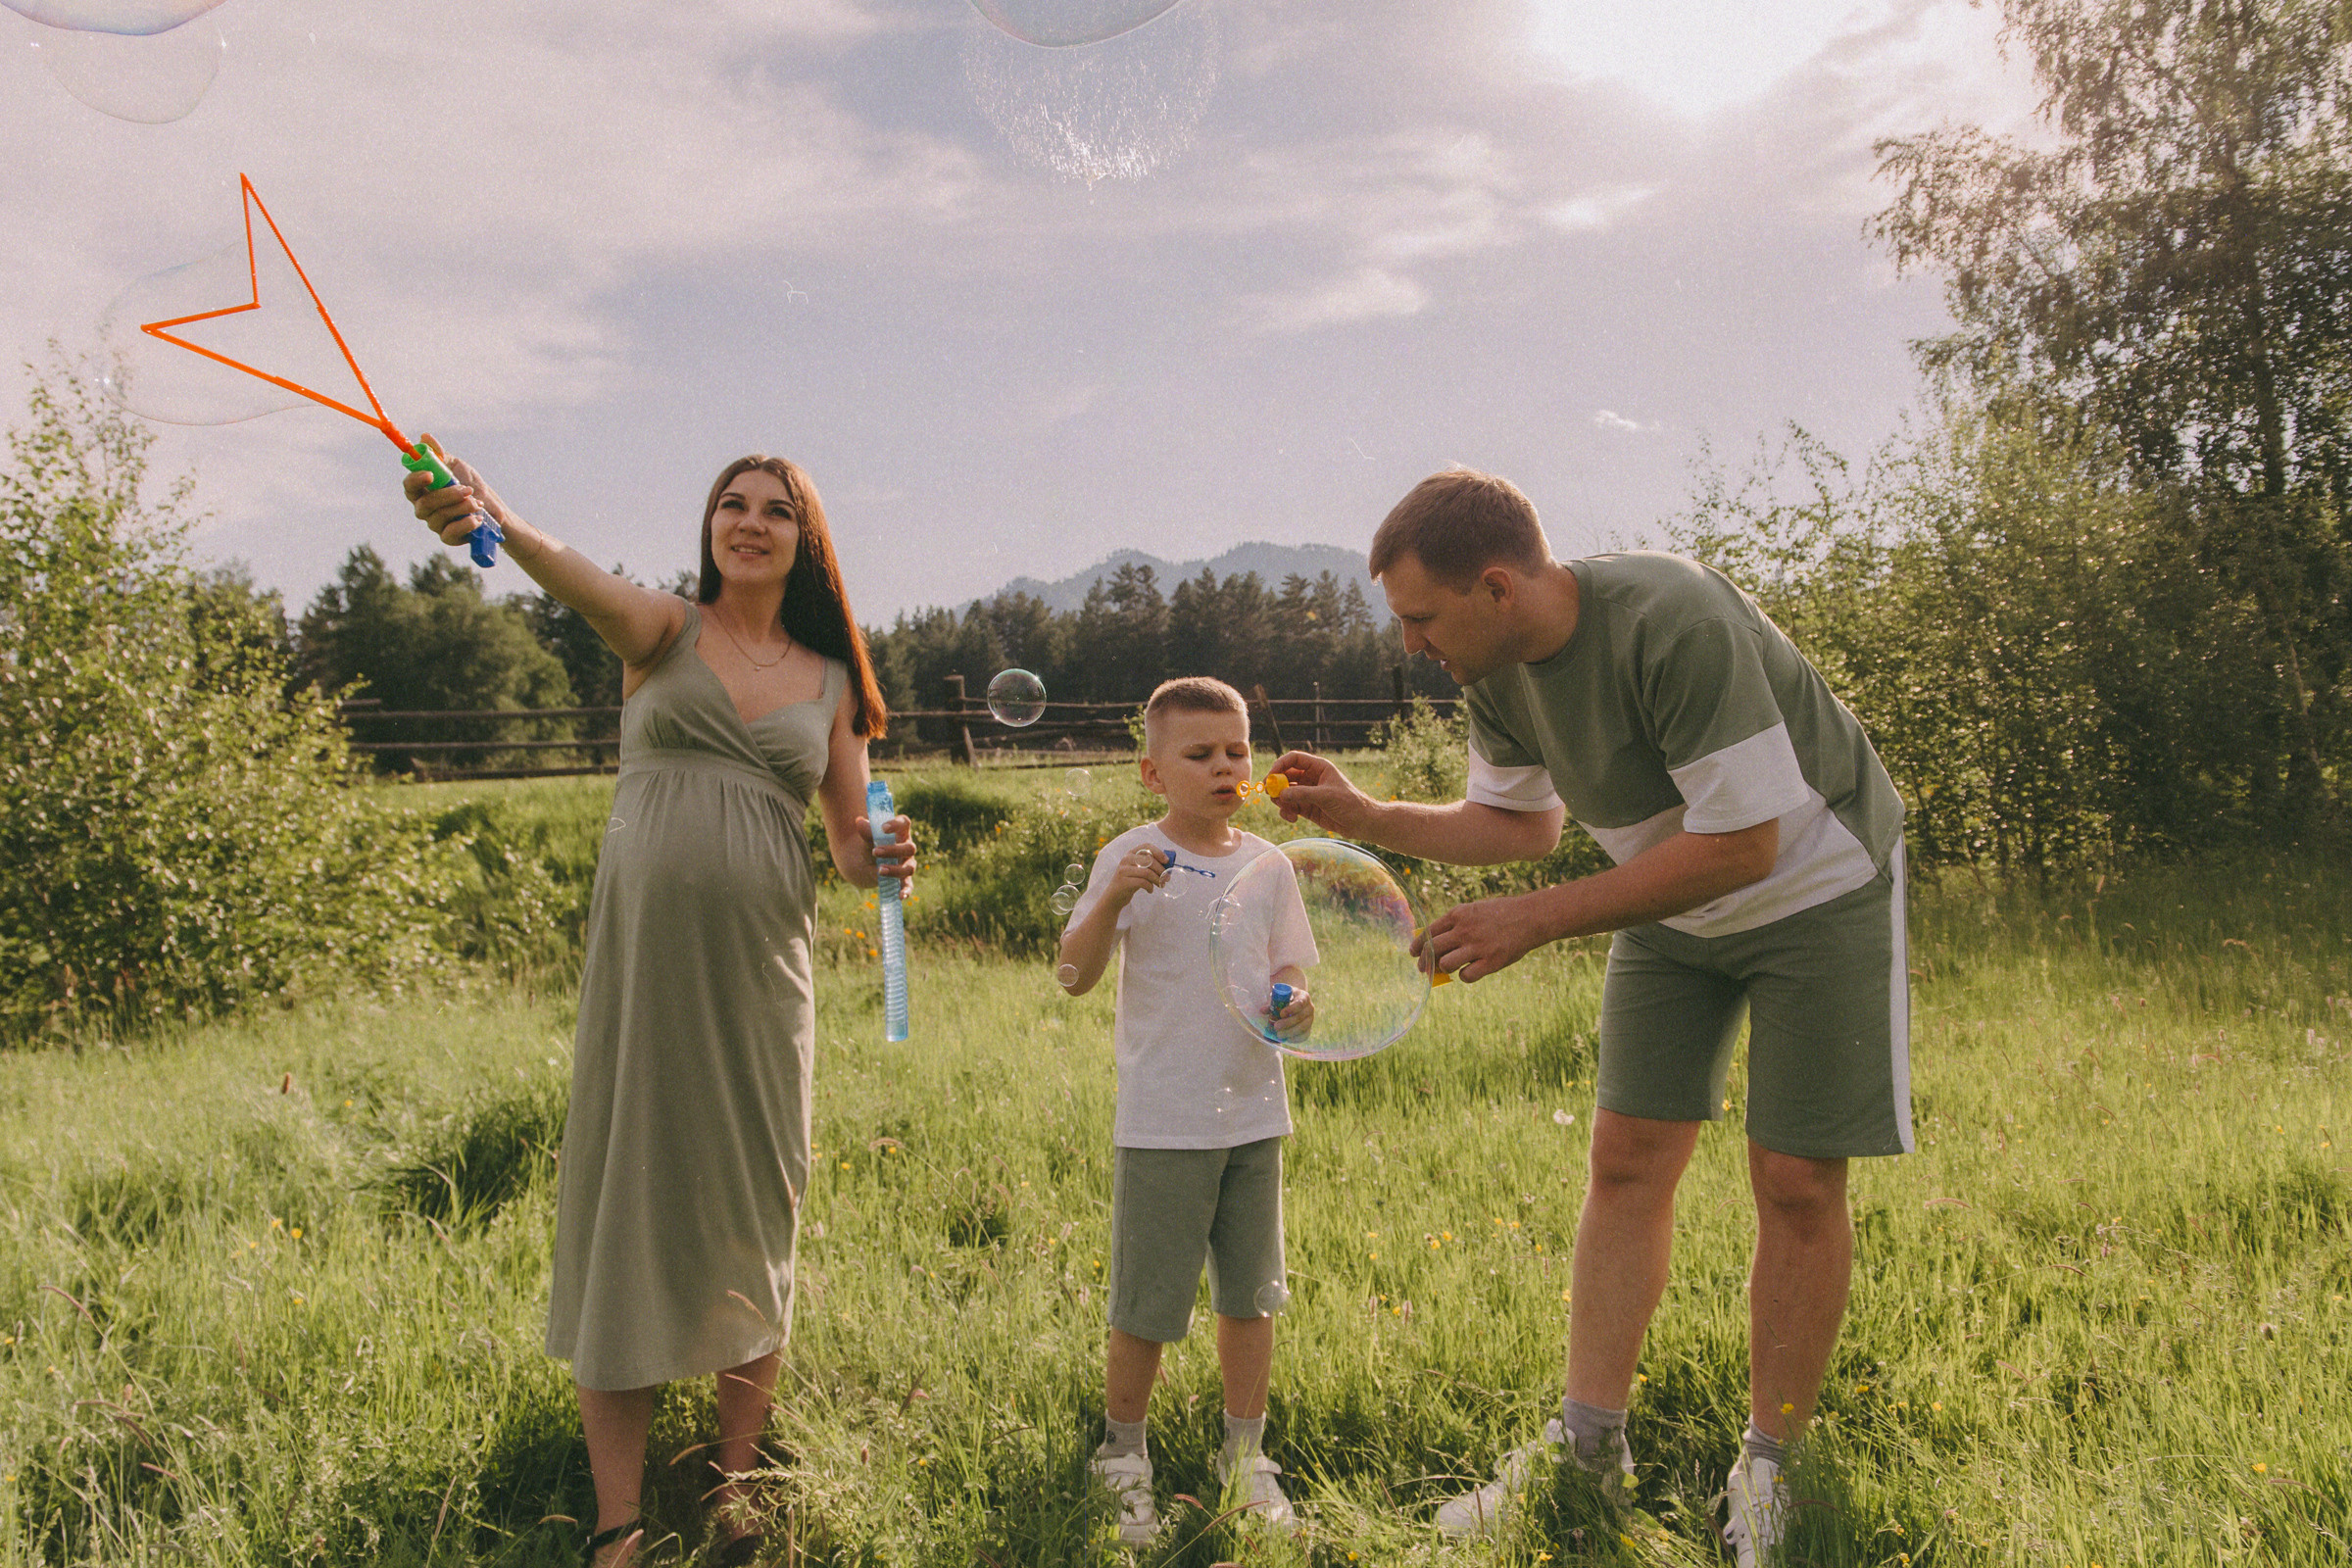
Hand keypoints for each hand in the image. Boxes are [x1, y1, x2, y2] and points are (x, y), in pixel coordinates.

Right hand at [403, 436, 510, 547]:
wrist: (493, 508)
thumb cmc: (471, 484)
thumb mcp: (457, 466)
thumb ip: (440, 455)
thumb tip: (425, 437)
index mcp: (423, 490)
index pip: (409, 486)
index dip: (416, 480)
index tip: (431, 475)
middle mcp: (424, 508)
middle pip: (424, 504)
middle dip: (447, 495)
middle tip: (467, 489)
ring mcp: (435, 524)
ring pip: (439, 517)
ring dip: (461, 508)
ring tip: (477, 503)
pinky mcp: (448, 537)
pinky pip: (449, 534)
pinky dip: (465, 524)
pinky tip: (477, 518)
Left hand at [862, 813, 916, 889]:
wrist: (865, 862)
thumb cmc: (870, 844)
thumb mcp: (866, 838)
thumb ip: (866, 831)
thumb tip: (859, 821)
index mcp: (900, 832)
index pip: (904, 823)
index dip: (896, 825)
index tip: (883, 828)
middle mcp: (907, 847)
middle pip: (909, 848)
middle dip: (892, 850)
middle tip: (875, 852)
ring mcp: (907, 864)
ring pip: (909, 867)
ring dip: (895, 870)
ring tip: (879, 870)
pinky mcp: (904, 879)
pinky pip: (908, 885)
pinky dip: (906, 891)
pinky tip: (900, 896)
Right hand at [1101, 845, 1168, 908]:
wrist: (1114, 896)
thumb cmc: (1131, 881)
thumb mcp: (1140, 870)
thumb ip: (1152, 863)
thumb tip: (1171, 856)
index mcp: (1131, 853)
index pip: (1147, 846)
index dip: (1159, 852)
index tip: (1167, 861)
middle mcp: (1126, 859)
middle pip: (1149, 860)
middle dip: (1161, 870)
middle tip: (1167, 878)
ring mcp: (1123, 870)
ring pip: (1147, 872)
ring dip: (1157, 879)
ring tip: (1161, 885)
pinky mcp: (1123, 881)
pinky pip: (1142, 882)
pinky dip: (1150, 887)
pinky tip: (1150, 890)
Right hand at [1264, 750, 1371, 835]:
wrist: (1362, 823)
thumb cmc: (1350, 803)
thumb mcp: (1326, 796)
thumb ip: (1303, 794)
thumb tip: (1281, 794)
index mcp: (1318, 768)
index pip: (1294, 759)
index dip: (1280, 764)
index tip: (1271, 775)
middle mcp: (1311, 778)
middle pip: (1285, 776)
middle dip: (1276, 784)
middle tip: (1268, 793)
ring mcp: (1308, 793)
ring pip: (1285, 793)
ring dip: (1280, 800)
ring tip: (1285, 809)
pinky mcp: (1307, 808)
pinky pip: (1290, 807)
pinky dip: (1286, 812)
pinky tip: (1292, 818)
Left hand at [1268, 986, 1313, 1042]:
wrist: (1294, 1003)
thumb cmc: (1285, 1000)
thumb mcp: (1279, 998)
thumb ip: (1271, 1004)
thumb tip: (1261, 1010)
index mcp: (1303, 997)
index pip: (1300, 1003)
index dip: (1291, 1009)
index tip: (1281, 1014)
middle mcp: (1309, 1008)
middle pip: (1301, 1017)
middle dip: (1288, 1023)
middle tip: (1276, 1027)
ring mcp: (1310, 1019)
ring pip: (1303, 1027)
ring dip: (1290, 1032)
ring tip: (1278, 1035)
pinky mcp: (1309, 1029)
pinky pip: (1304, 1035)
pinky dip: (1295, 1038)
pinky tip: (1287, 1039)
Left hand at [1410, 891, 1552, 982]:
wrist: (1531, 917)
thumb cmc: (1502, 913)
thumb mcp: (1474, 910)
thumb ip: (1455, 924)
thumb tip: (1433, 943)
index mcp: (1458, 914)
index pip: (1429, 932)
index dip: (1417, 945)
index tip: (1413, 953)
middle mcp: (1464, 930)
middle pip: (1432, 950)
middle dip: (1424, 962)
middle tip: (1424, 969)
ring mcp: (1477, 946)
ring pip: (1445, 964)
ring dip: (1445, 968)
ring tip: (1451, 968)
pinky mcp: (1491, 962)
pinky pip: (1466, 976)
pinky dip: (1465, 976)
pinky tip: (1471, 971)